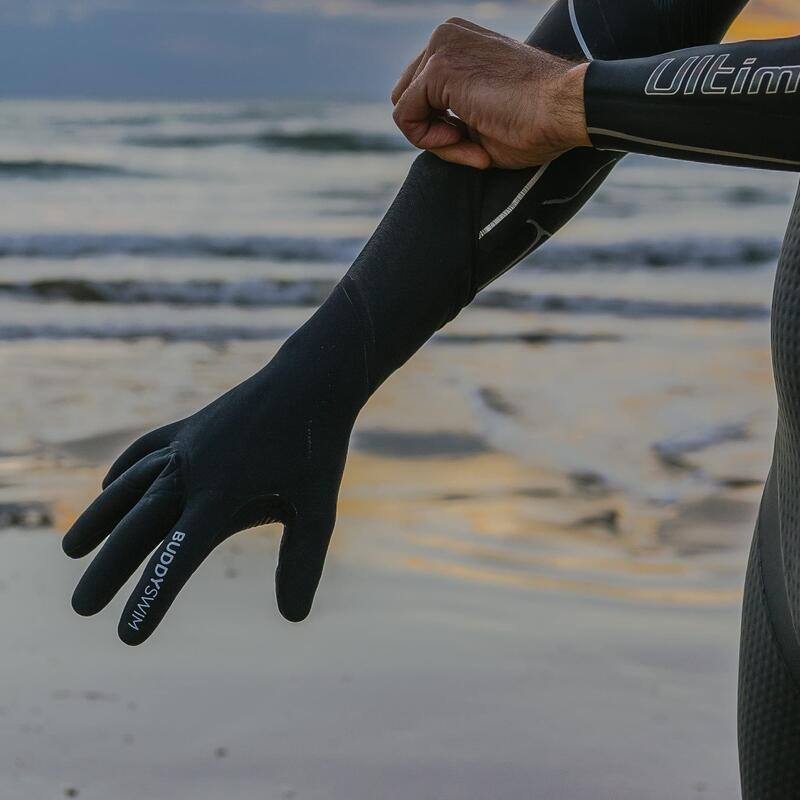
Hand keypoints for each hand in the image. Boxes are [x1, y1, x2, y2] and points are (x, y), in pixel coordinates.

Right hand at [63, 289, 364, 644]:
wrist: (311, 378)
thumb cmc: (319, 445)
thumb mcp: (318, 507)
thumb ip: (301, 561)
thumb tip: (294, 617)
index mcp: (223, 493)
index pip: (178, 555)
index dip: (152, 596)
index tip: (128, 637)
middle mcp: (193, 470)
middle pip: (139, 525)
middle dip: (110, 568)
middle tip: (81, 607)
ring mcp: (187, 444)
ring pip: (130, 485)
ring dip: (100, 518)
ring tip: (72, 549)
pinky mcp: (190, 427)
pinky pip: (146, 451)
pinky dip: (122, 470)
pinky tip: (109, 485)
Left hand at [391, 17, 589, 169]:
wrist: (566, 108)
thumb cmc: (535, 123)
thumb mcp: (480, 122)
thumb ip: (450, 119)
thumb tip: (427, 133)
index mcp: (457, 44)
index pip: (422, 95)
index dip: (443, 131)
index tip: (478, 145)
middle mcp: (445, 37)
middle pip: (408, 100)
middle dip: (434, 133)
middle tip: (474, 150)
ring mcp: (440, 47)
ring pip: (406, 110)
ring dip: (435, 141)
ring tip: (474, 148)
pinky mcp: (438, 67)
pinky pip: (407, 119)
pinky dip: (430, 142)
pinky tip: (463, 141)